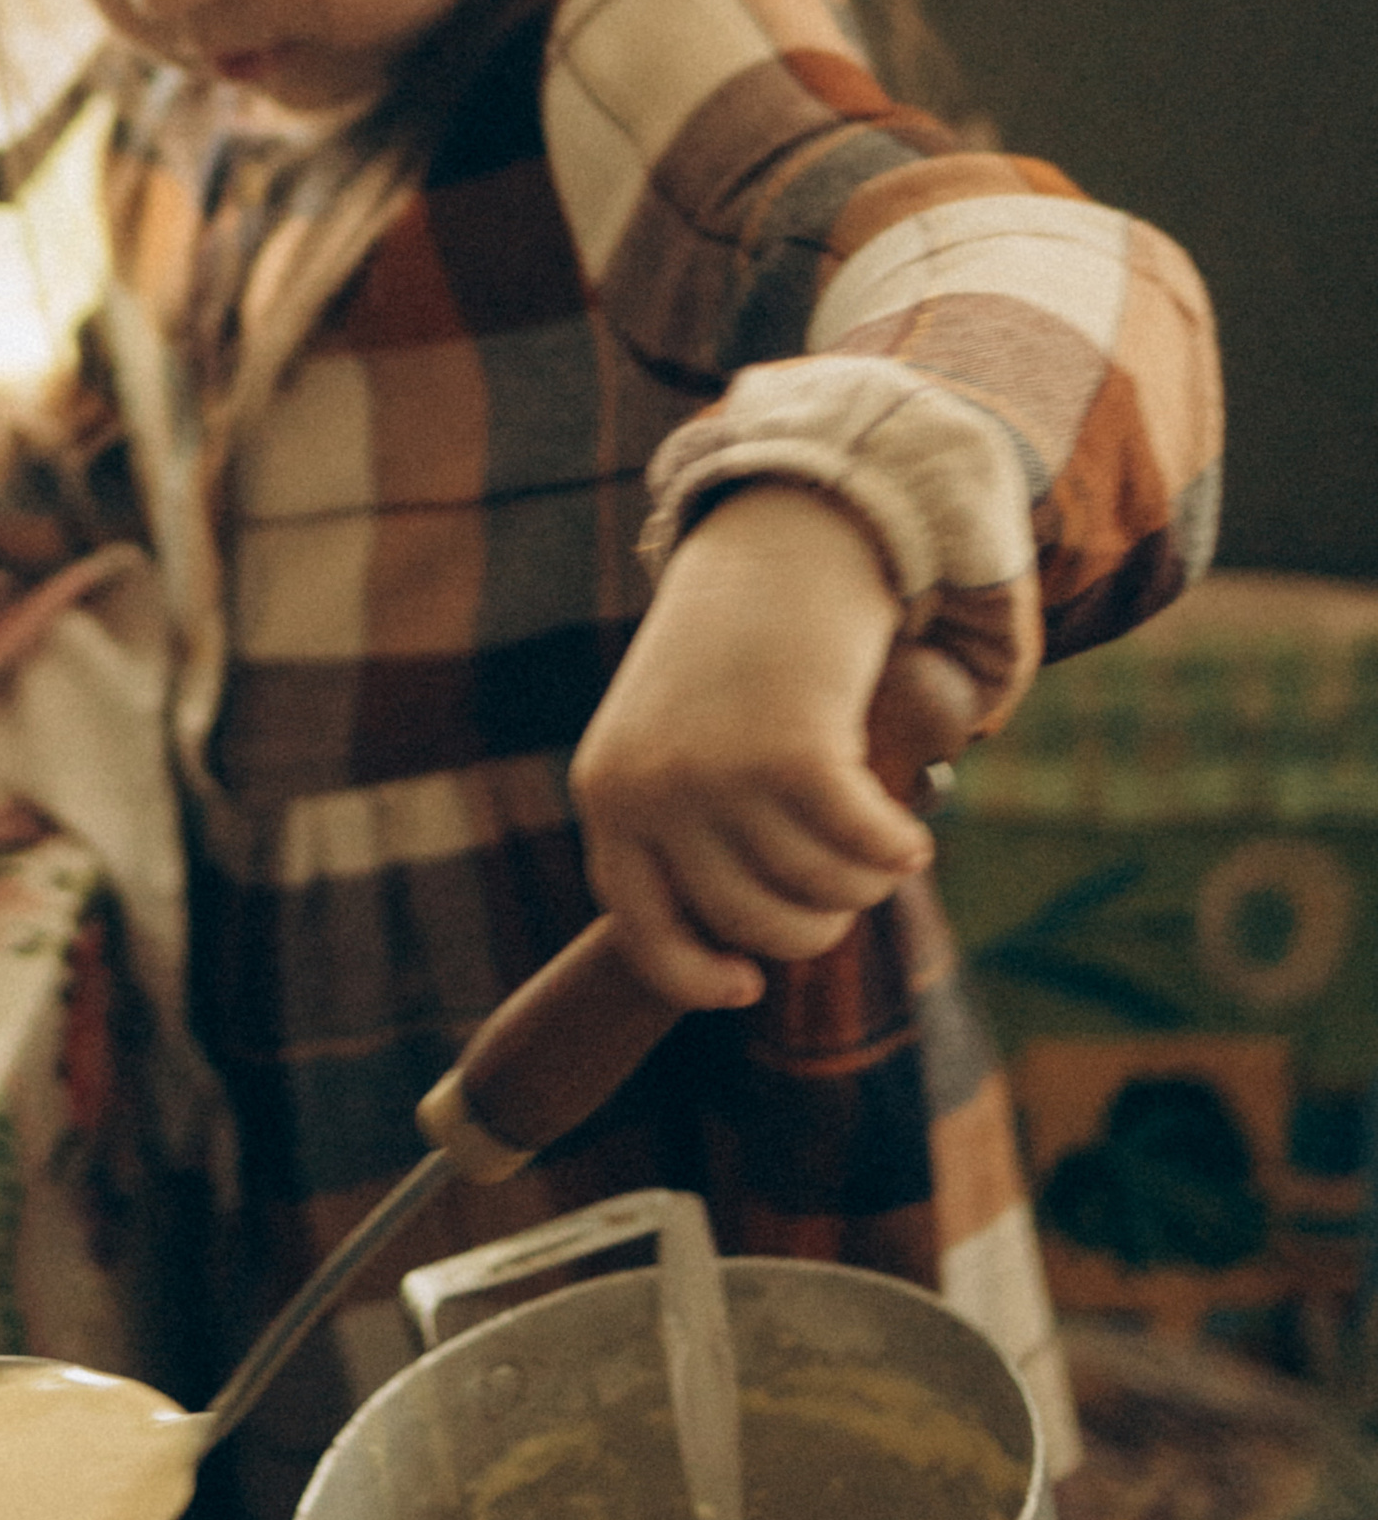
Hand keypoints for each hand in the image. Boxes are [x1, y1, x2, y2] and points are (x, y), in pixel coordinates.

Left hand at [570, 483, 932, 1010]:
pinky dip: (896, 850)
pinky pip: (861, 849)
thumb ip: (685, 823)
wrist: (781, 534)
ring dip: (865, 883)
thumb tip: (739, 944)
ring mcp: (715, 773)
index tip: (746, 986)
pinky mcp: (790, 752)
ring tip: (884, 853)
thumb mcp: (677, 731)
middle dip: (815, 924)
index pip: (641, 927)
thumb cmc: (740, 647)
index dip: (694, 974)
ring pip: (815, 890)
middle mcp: (649, 789)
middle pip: (750, 921)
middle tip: (849, 893)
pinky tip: (912, 837)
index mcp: (607, 791)